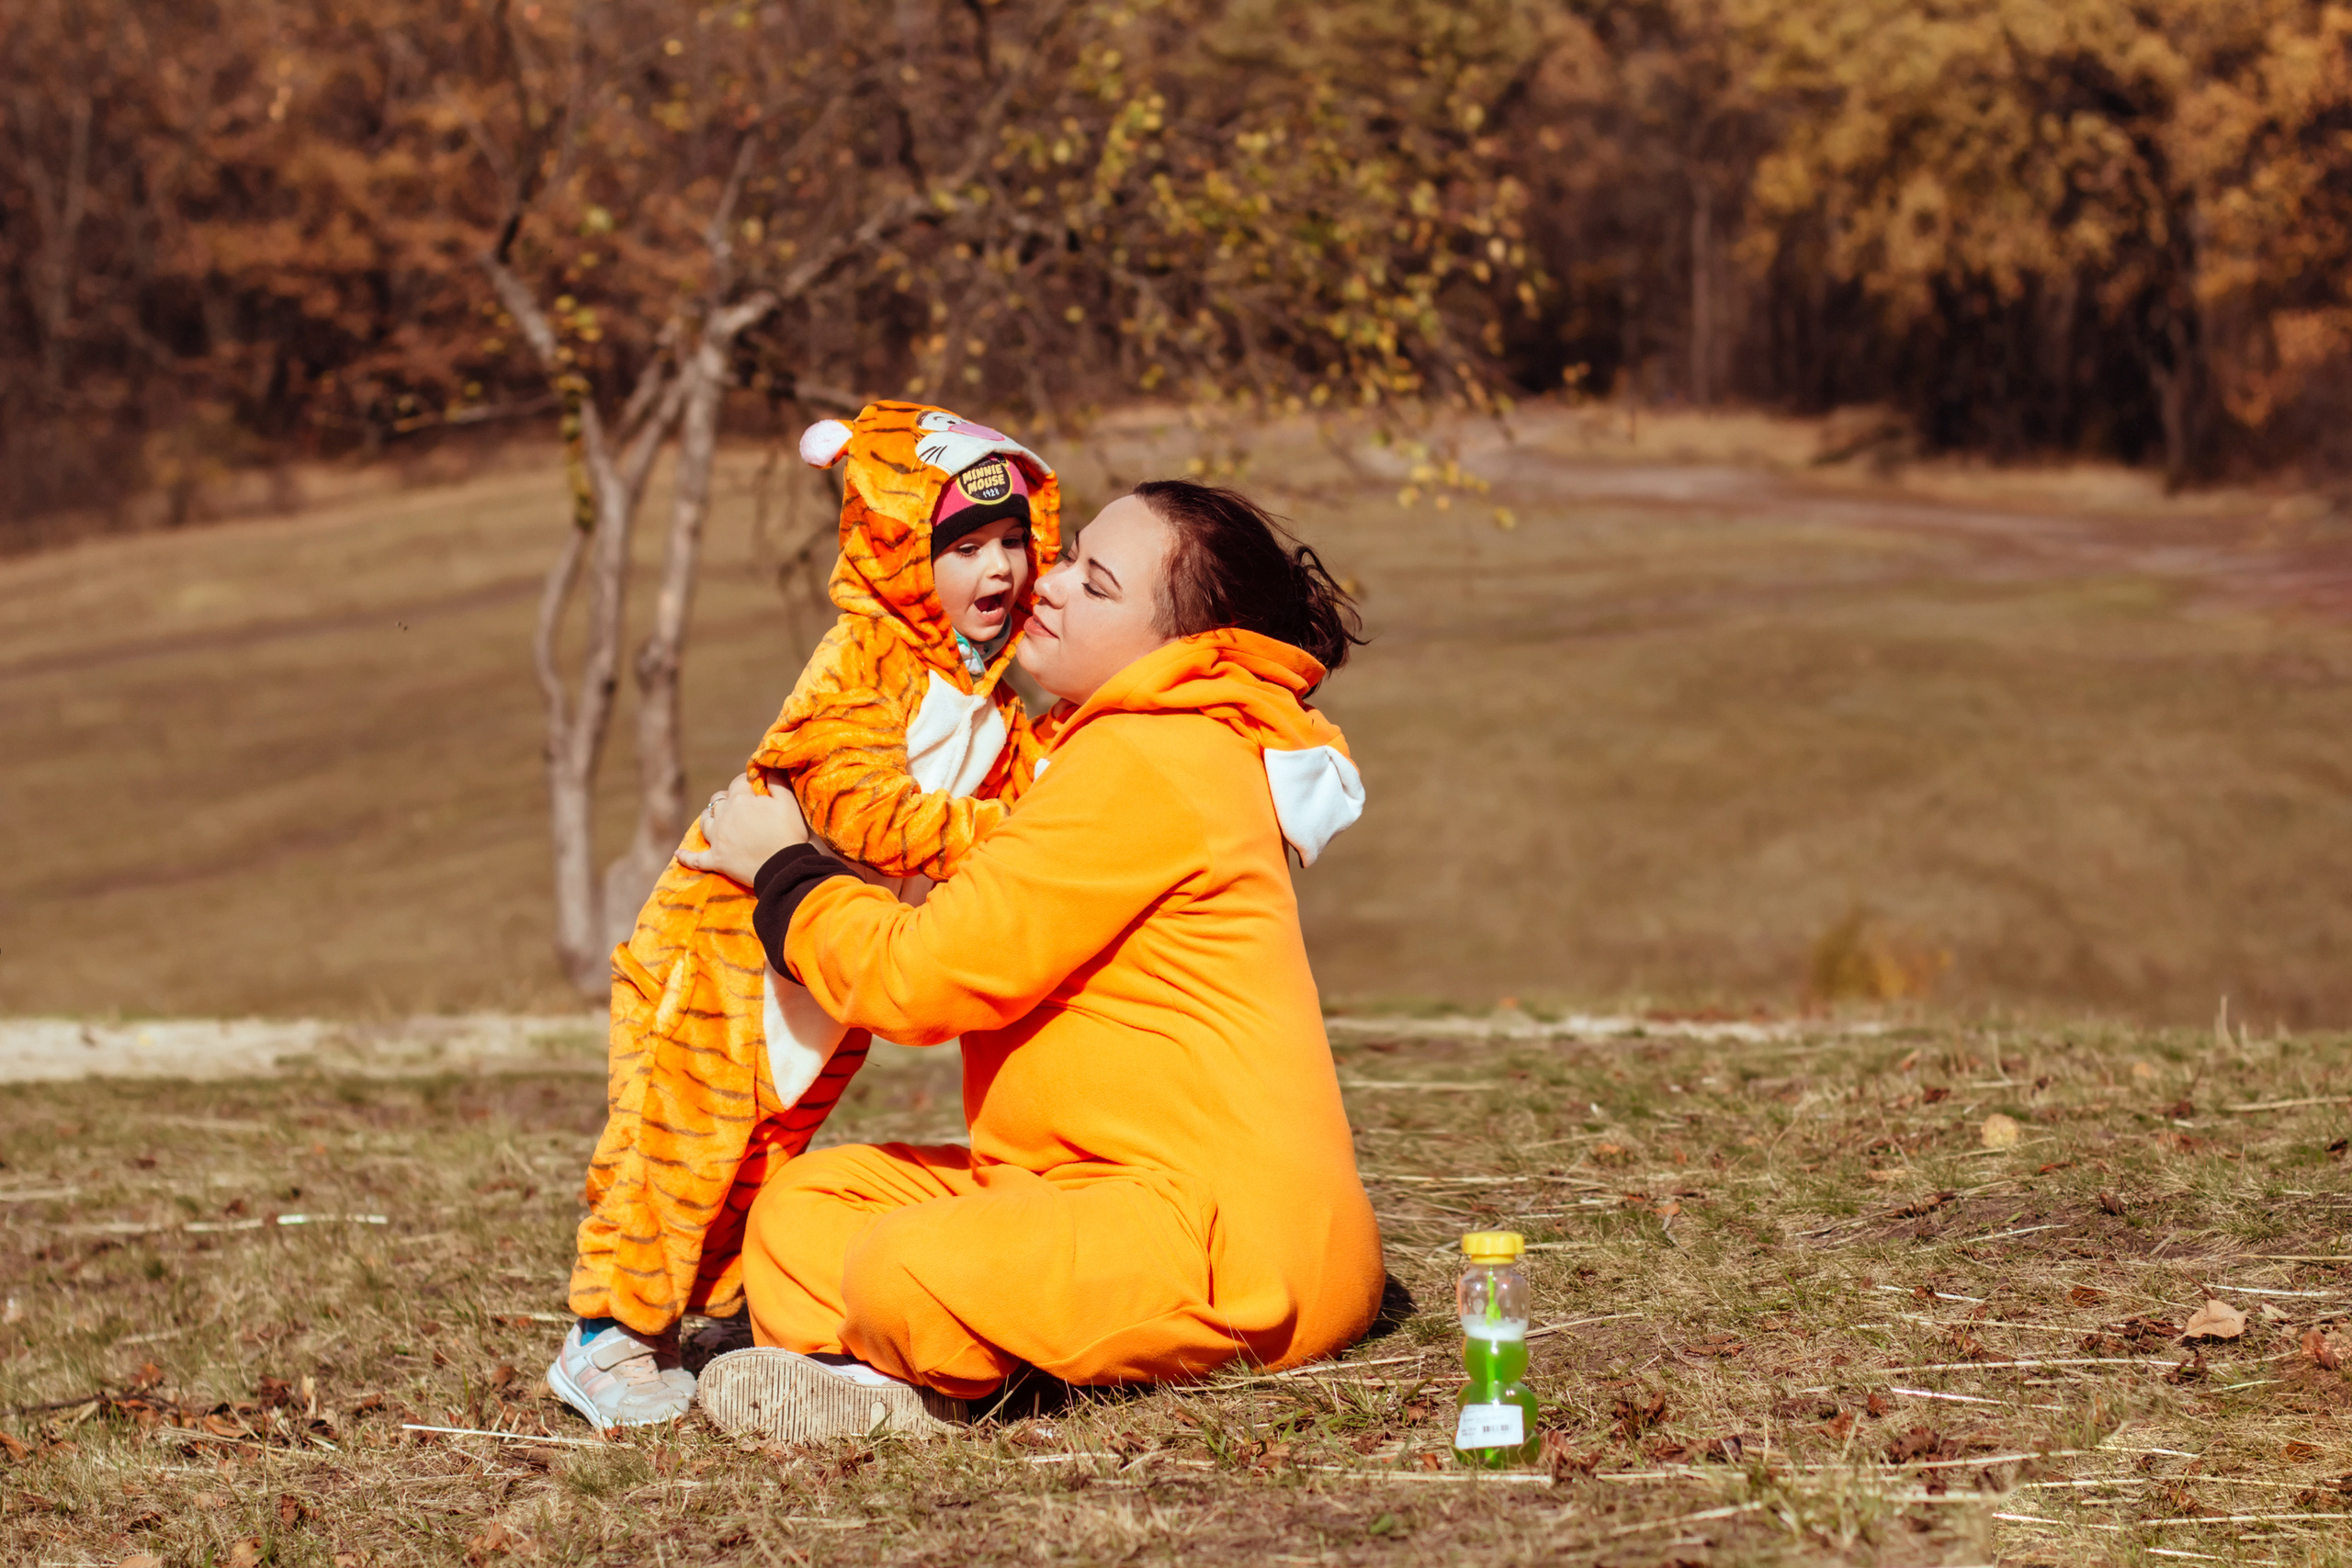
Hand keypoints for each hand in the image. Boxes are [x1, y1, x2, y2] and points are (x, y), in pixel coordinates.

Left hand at [675, 772, 809, 884]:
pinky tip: (677, 854)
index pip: (739, 781)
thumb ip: (777, 781)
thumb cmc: (788, 834)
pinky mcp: (715, 860)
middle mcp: (723, 817)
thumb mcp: (788, 803)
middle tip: (740, 803)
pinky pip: (695, 859)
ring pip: (704, 822)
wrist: (783, 869)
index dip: (747, 781)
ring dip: (708, 816)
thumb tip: (769, 765)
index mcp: (740, 800)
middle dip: (727, 797)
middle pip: (718, 799)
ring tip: (712, 816)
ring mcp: (716, 839)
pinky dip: (686, 857)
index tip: (756, 783)